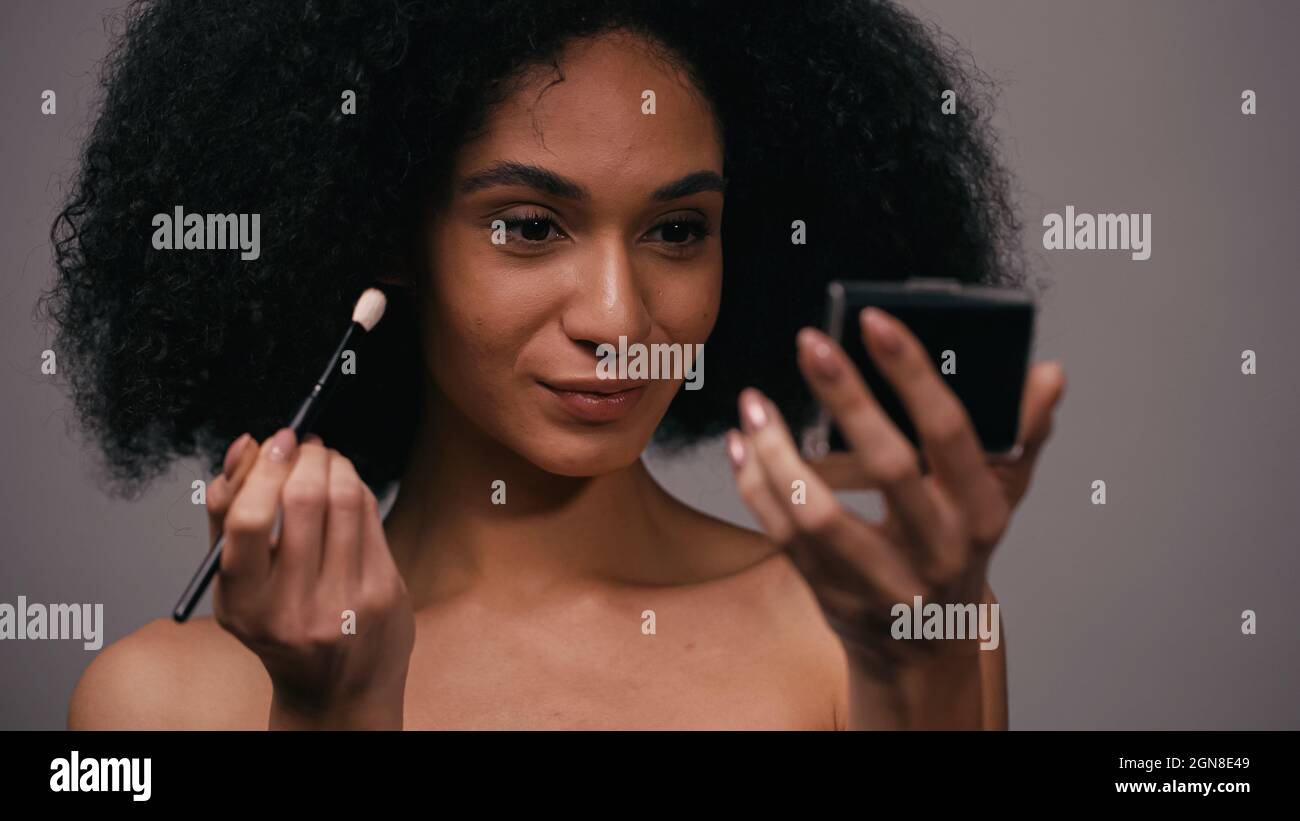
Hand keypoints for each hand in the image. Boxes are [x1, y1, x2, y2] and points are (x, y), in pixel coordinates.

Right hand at [206, 429, 415, 728]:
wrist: (337, 690)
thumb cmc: (279, 626)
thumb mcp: (237, 585)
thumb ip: (226, 517)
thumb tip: (242, 447)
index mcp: (245, 605)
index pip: (248, 522)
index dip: (261, 469)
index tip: (271, 441)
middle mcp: (294, 608)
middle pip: (302, 501)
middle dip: (303, 456)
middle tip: (301, 443)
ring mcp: (345, 602)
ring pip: (344, 499)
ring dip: (333, 463)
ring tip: (323, 458)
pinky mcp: (383, 592)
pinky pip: (370, 516)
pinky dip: (356, 487)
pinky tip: (346, 485)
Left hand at [726, 307, 1064, 676]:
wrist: (926, 651)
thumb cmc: (960, 552)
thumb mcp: (1002, 497)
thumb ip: (1022, 432)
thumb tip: (1047, 373)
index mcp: (980, 512)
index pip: (950, 431)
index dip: (911, 371)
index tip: (874, 321)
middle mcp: (936, 548)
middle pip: (887, 464)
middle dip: (845, 397)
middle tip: (810, 343)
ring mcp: (880, 579)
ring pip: (818, 511)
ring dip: (778, 451)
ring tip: (755, 402)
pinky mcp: (830, 594)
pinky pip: (783, 535)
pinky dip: (754, 487)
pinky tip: (742, 445)